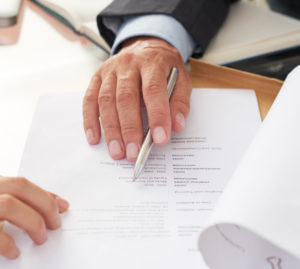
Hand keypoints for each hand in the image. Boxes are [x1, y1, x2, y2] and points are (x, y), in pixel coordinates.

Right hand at [0, 176, 68, 258]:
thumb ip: (22, 201)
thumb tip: (59, 205)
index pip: (23, 184)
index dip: (46, 195)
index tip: (64, 207)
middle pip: (20, 187)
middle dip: (44, 205)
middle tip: (56, 224)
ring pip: (10, 205)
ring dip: (32, 222)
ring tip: (41, 239)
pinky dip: (7, 243)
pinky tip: (15, 252)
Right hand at [83, 37, 191, 160]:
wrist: (146, 45)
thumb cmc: (165, 68)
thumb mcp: (181, 79)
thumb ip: (180, 102)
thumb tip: (176, 126)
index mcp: (152, 62)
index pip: (153, 90)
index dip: (157, 115)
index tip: (160, 139)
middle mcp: (128, 65)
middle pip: (126, 98)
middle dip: (130, 129)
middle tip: (133, 153)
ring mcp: (109, 71)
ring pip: (106, 101)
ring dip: (111, 130)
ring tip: (117, 152)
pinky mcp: (96, 78)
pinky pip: (89, 100)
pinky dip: (90, 121)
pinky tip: (95, 139)